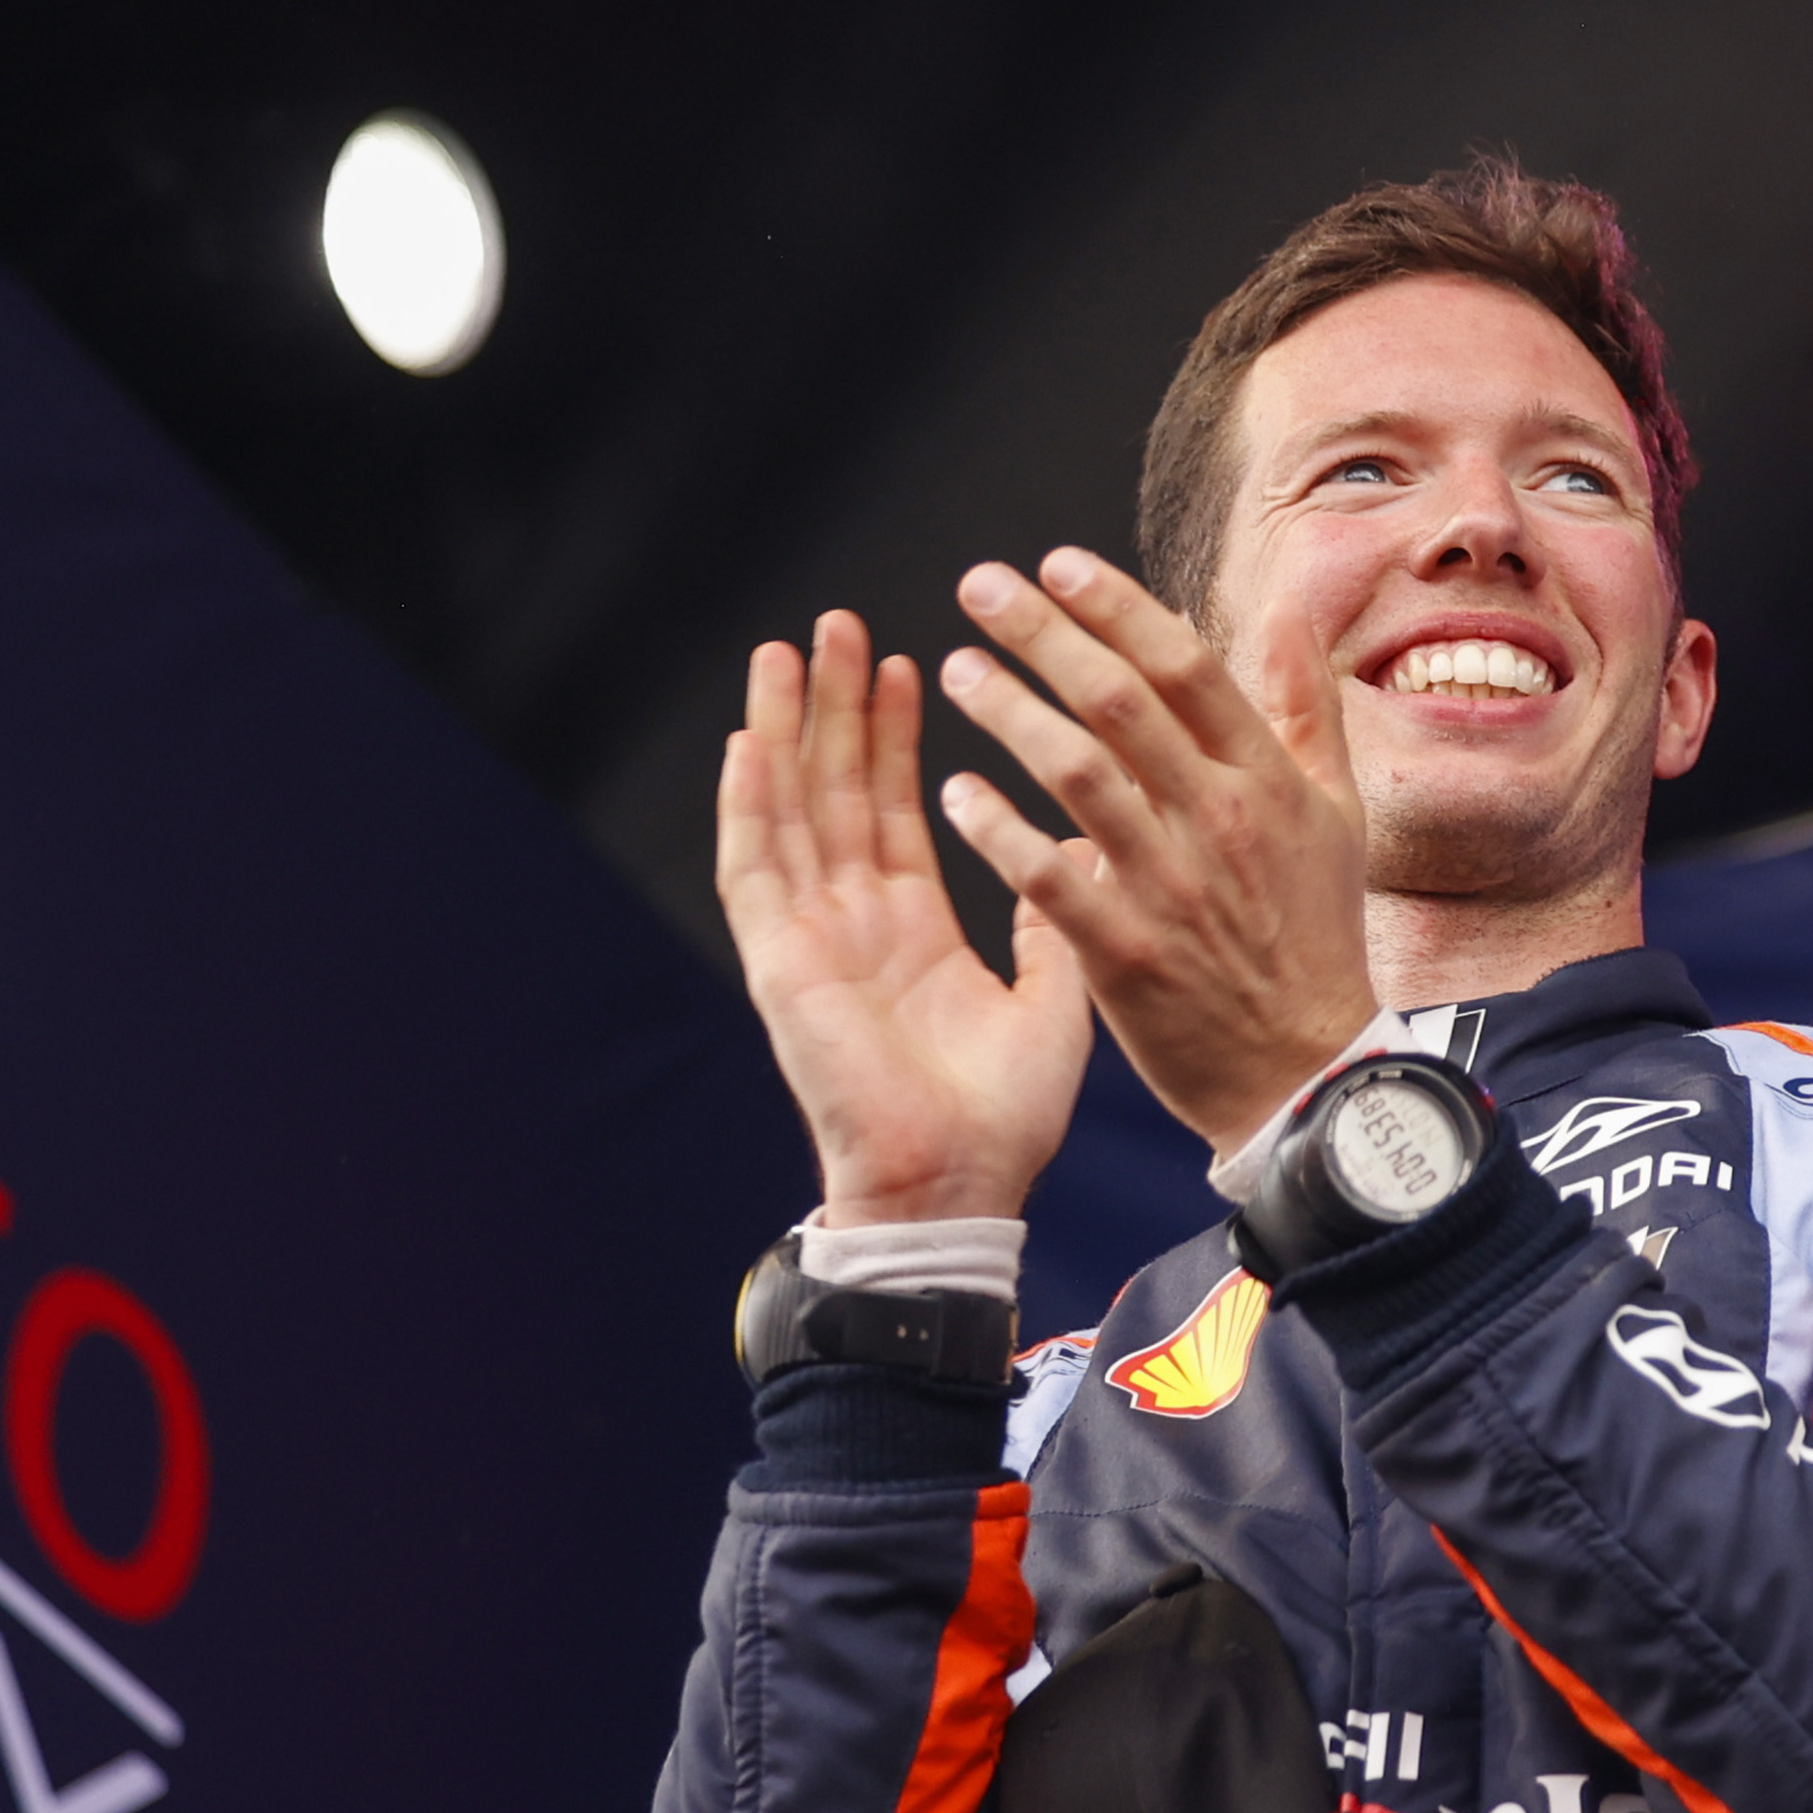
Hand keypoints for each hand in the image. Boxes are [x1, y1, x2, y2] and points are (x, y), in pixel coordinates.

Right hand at [713, 612, 1093, 1222]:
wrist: (963, 1187)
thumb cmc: (1005, 1115)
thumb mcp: (1049, 996)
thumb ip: (1048, 922)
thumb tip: (1064, 849)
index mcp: (910, 929)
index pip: (893, 807)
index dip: (894, 737)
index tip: (909, 663)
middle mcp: (853, 924)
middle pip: (833, 792)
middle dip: (835, 707)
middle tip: (839, 625)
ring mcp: (812, 942)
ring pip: (788, 813)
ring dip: (784, 732)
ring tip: (789, 652)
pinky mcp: (783, 968)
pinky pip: (756, 875)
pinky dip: (749, 808)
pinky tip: (748, 743)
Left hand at [929, 546, 1380, 1155]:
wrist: (1307, 1074)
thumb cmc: (1314, 935)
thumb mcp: (1336, 814)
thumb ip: (1307, 709)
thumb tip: (1292, 611)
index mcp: (1266, 781)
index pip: (1186, 666)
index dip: (1118, 606)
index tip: (1058, 562)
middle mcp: (1220, 821)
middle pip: (1122, 702)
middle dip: (1044, 633)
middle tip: (981, 586)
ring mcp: (1173, 887)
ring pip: (1078, 775)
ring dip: (1009, 714)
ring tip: (955, 670)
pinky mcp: (1127, 955)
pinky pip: (1048, 879)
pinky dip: (999, 832)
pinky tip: (953, 794)